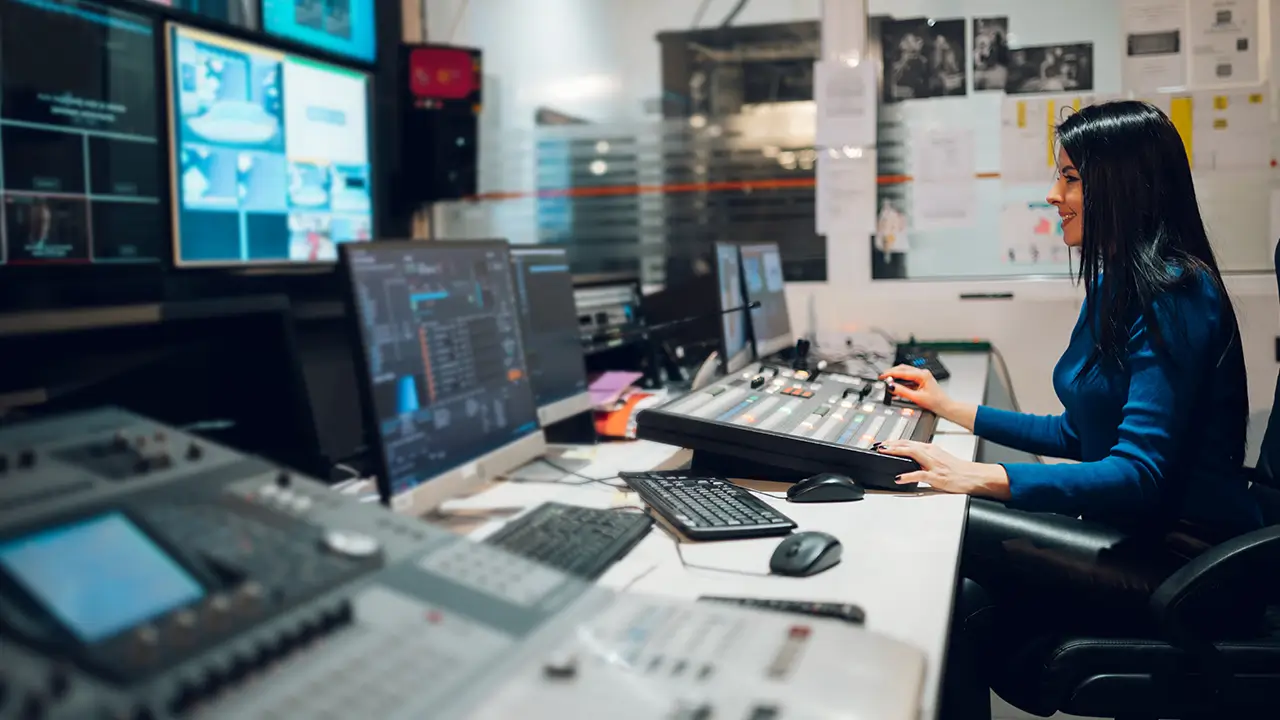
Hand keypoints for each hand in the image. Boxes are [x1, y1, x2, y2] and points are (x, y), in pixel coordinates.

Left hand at [874, 439, 1010, 499]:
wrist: (971, 476)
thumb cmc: (955, 468)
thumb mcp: (938, 457)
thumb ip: (923, 456)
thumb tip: (908, 456)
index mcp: (930, 448)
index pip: (908, 442)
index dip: (893, 441)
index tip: (882, 443)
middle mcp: (931, 453)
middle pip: (907, 445)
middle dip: (891, 444)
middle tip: (877, 445)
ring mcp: (933, 464)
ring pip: (912, 454)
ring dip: (896, 452)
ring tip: (883, 452)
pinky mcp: (936, 476)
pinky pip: (919, 475)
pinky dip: (908, 476)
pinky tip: (899, 477)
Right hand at [878, 365, 976, 430]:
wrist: (945, 407)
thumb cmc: (936, 402)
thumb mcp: (917, 398)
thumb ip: (903, 392)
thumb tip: (892, 387)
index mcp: (922, 375)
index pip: (902, 372)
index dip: (890, 374)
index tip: (882, 376)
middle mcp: (922, 373)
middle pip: (903, 369)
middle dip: (892, 373)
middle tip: (882, 377)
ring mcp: (922, 377)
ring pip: (905, 373)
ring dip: (896, 377)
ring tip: (887, 382)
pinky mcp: (921, 381)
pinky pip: (908, 379)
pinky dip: (901, 382)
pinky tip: (896, 387)